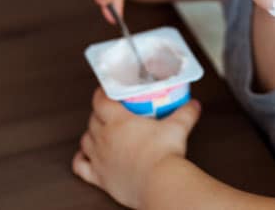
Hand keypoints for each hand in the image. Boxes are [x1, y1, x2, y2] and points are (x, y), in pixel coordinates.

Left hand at [72, 87, 201, 208]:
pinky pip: (80, 166)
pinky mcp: (99, 177)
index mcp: (119, 121)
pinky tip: (84, 157)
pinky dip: (80, 159)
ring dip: (90, 134)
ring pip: (85, 140)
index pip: (100, 100)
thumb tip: (193, 105)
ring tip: (99, 131)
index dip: (101, 93)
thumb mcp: (178, 127)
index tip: (106, 90)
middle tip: (111, 112)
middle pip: (93, 119)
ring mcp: (99, 157)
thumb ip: (186, 113)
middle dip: (99, 113)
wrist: (159, 184)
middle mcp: (105, 137)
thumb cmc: (164, 156)